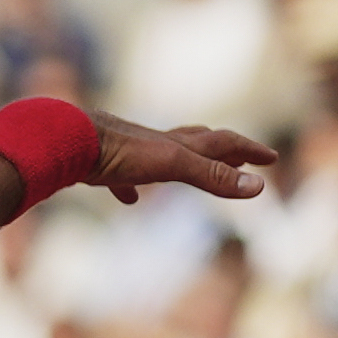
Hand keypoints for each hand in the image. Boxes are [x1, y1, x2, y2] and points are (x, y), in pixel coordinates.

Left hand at [91, 114, 276, 206]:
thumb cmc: (118, 151)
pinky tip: (129, 197)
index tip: (271, 158)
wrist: (66, 140)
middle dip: (223, 152)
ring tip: (190, 170)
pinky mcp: (103, 165)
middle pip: (199, 144)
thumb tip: (258, 187)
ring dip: (183, 162)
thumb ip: (212, 175)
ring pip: (164, 156)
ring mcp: (130, 152)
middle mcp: (158, 144)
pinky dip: (131, 186)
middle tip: (241, 157)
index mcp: (178, 144)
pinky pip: (123, 177)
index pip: (223, 143)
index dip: (249, 150)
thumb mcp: (172, 165)